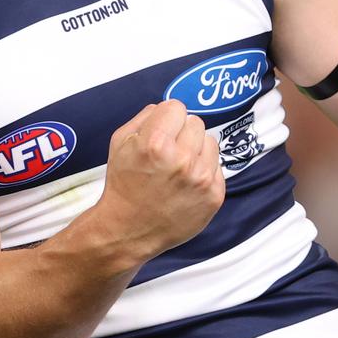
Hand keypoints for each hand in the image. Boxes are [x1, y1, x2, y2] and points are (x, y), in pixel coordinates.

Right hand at [97, 100, 224, 262]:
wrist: (129, 230)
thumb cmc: (124, 185)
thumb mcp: (120, 142)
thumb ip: (144, 116)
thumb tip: (165, 108)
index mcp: (155, 142)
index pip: (176, 107)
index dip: (166, 118)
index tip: (161, 131)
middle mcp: (182, 159)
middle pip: (195, 122)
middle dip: (181, 133)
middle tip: (168, 151)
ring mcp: (201, 179)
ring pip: (210, 141)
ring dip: (196, 150)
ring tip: (178, 168)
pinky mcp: (214, 196)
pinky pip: (217, 166)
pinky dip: (204, 171)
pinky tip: (186, 183)